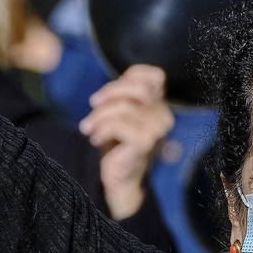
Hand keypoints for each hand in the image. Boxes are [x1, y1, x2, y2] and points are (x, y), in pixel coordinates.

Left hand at [80, 66, 173, 219]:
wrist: (119, 175)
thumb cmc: (117, 140)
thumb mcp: (119, 112)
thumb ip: (121, 95)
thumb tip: (107, 91)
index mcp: (160, 105)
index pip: (155, 76)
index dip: (129, 76)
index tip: (108, 93)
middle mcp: (164, 115)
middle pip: (137, 88)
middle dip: (109, 93)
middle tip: (92, 105)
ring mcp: (157, 130)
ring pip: (123, 107)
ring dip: (99, 116)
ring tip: (89, 127)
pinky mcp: (145, 142)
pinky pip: (118, 124)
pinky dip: (101, 130)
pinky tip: (96, 139)